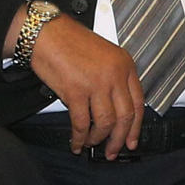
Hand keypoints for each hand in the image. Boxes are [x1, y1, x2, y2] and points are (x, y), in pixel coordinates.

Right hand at [30, 16, 144, 157]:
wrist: (46, 33)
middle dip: (119, 139)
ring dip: (98, 138)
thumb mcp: (103, 56)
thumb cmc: (69, 42)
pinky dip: (79, 137)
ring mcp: (97, 83)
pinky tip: (76, 142)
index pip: (138, 102)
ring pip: (105, 123)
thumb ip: (113, 79)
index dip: (135, 127)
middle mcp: (115, 74)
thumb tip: (114, 110)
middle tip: (112, 152)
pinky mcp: (76, 91)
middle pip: (125, 117)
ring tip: (90, 144)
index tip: (131, 141)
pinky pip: (81, 123)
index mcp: (125, 64)